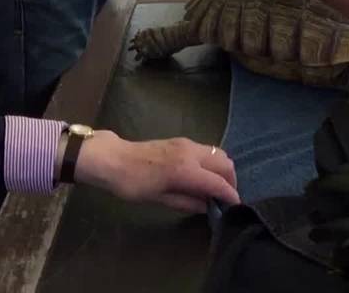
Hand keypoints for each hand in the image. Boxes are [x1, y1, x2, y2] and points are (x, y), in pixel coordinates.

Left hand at [74, 131, 238, 213]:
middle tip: (226, 197)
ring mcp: (188, 144)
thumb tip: (207, 206)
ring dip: (223, 170)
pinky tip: (204, 175)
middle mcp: (191, 153)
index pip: (217, 182)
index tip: (236, 206)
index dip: (230, 195)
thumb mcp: (159, 199)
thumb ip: (187, 202)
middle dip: (231, 181)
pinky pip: (208, 150)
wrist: (113, 159)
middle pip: (225, 163)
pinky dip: (213, 163)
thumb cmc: (132, 183)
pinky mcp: (183, 141)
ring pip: (218, 154)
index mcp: (185, 170)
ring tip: (216, 187)